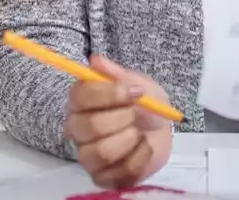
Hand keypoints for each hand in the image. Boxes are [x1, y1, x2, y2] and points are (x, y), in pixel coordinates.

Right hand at [64, 55, 173, 188]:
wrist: (161, 129)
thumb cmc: (143, 104)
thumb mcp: (137, 82)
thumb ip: (117, 74)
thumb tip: (96, 61)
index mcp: (81, 102)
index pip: (80, 96)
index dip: (110, 94)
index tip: (136, 91)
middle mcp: (77, 129)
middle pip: (89, 127)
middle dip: (123, 118)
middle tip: (136, 114)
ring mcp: (87, 155)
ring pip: (101, 152)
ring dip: (130, 139)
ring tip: (139, 132)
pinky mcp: (102, 177)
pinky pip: (119, 172)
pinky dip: (140, 157)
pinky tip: (144, 147)